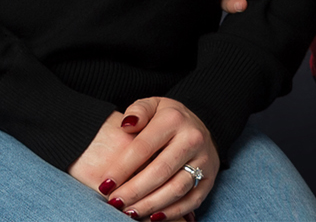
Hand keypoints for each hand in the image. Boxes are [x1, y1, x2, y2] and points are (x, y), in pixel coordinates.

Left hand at [95, 98, 217, 220]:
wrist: (200, 125)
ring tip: (129, 212)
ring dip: (150, 204)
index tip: (105, 184)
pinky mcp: (210, 179)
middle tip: (115, 202)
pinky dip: (172, 212)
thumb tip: (126, 125)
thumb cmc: (167, 117)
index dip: (122, 168)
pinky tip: (153, 217)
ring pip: (176, 189)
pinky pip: (192, 201)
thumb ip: (137, 111)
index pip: (143, 147)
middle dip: (134, 191)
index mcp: (173, 120)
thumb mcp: (152, 105)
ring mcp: (204, 160)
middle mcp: (192, 139)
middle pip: (160, 171)